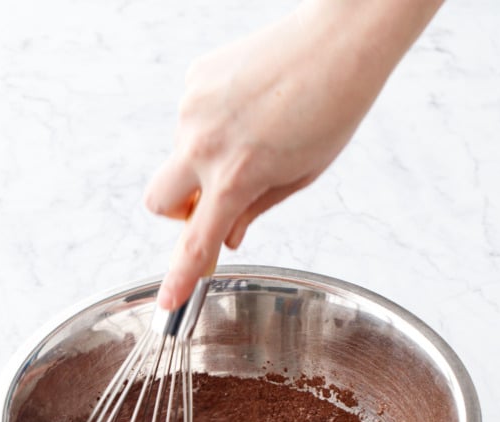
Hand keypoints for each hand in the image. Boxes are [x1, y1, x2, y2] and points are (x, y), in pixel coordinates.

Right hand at [145, 0, 442, 308]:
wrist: (340, 40)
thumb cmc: (332, 109)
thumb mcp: (299, 177)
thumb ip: (255, 210)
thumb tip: (229, 235)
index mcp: (236, 175)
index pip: (197, 241)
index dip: (181, 278)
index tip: (167, 304)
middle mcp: (203, 142)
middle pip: (159, 201)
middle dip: (179, 211)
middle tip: (216, 200)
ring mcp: (194, 108)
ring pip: (178, 156)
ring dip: (202, 162)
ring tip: (254, 136)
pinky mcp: (195, 79)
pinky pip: (192, 119)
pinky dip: (212, 126)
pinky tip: (250, 109)